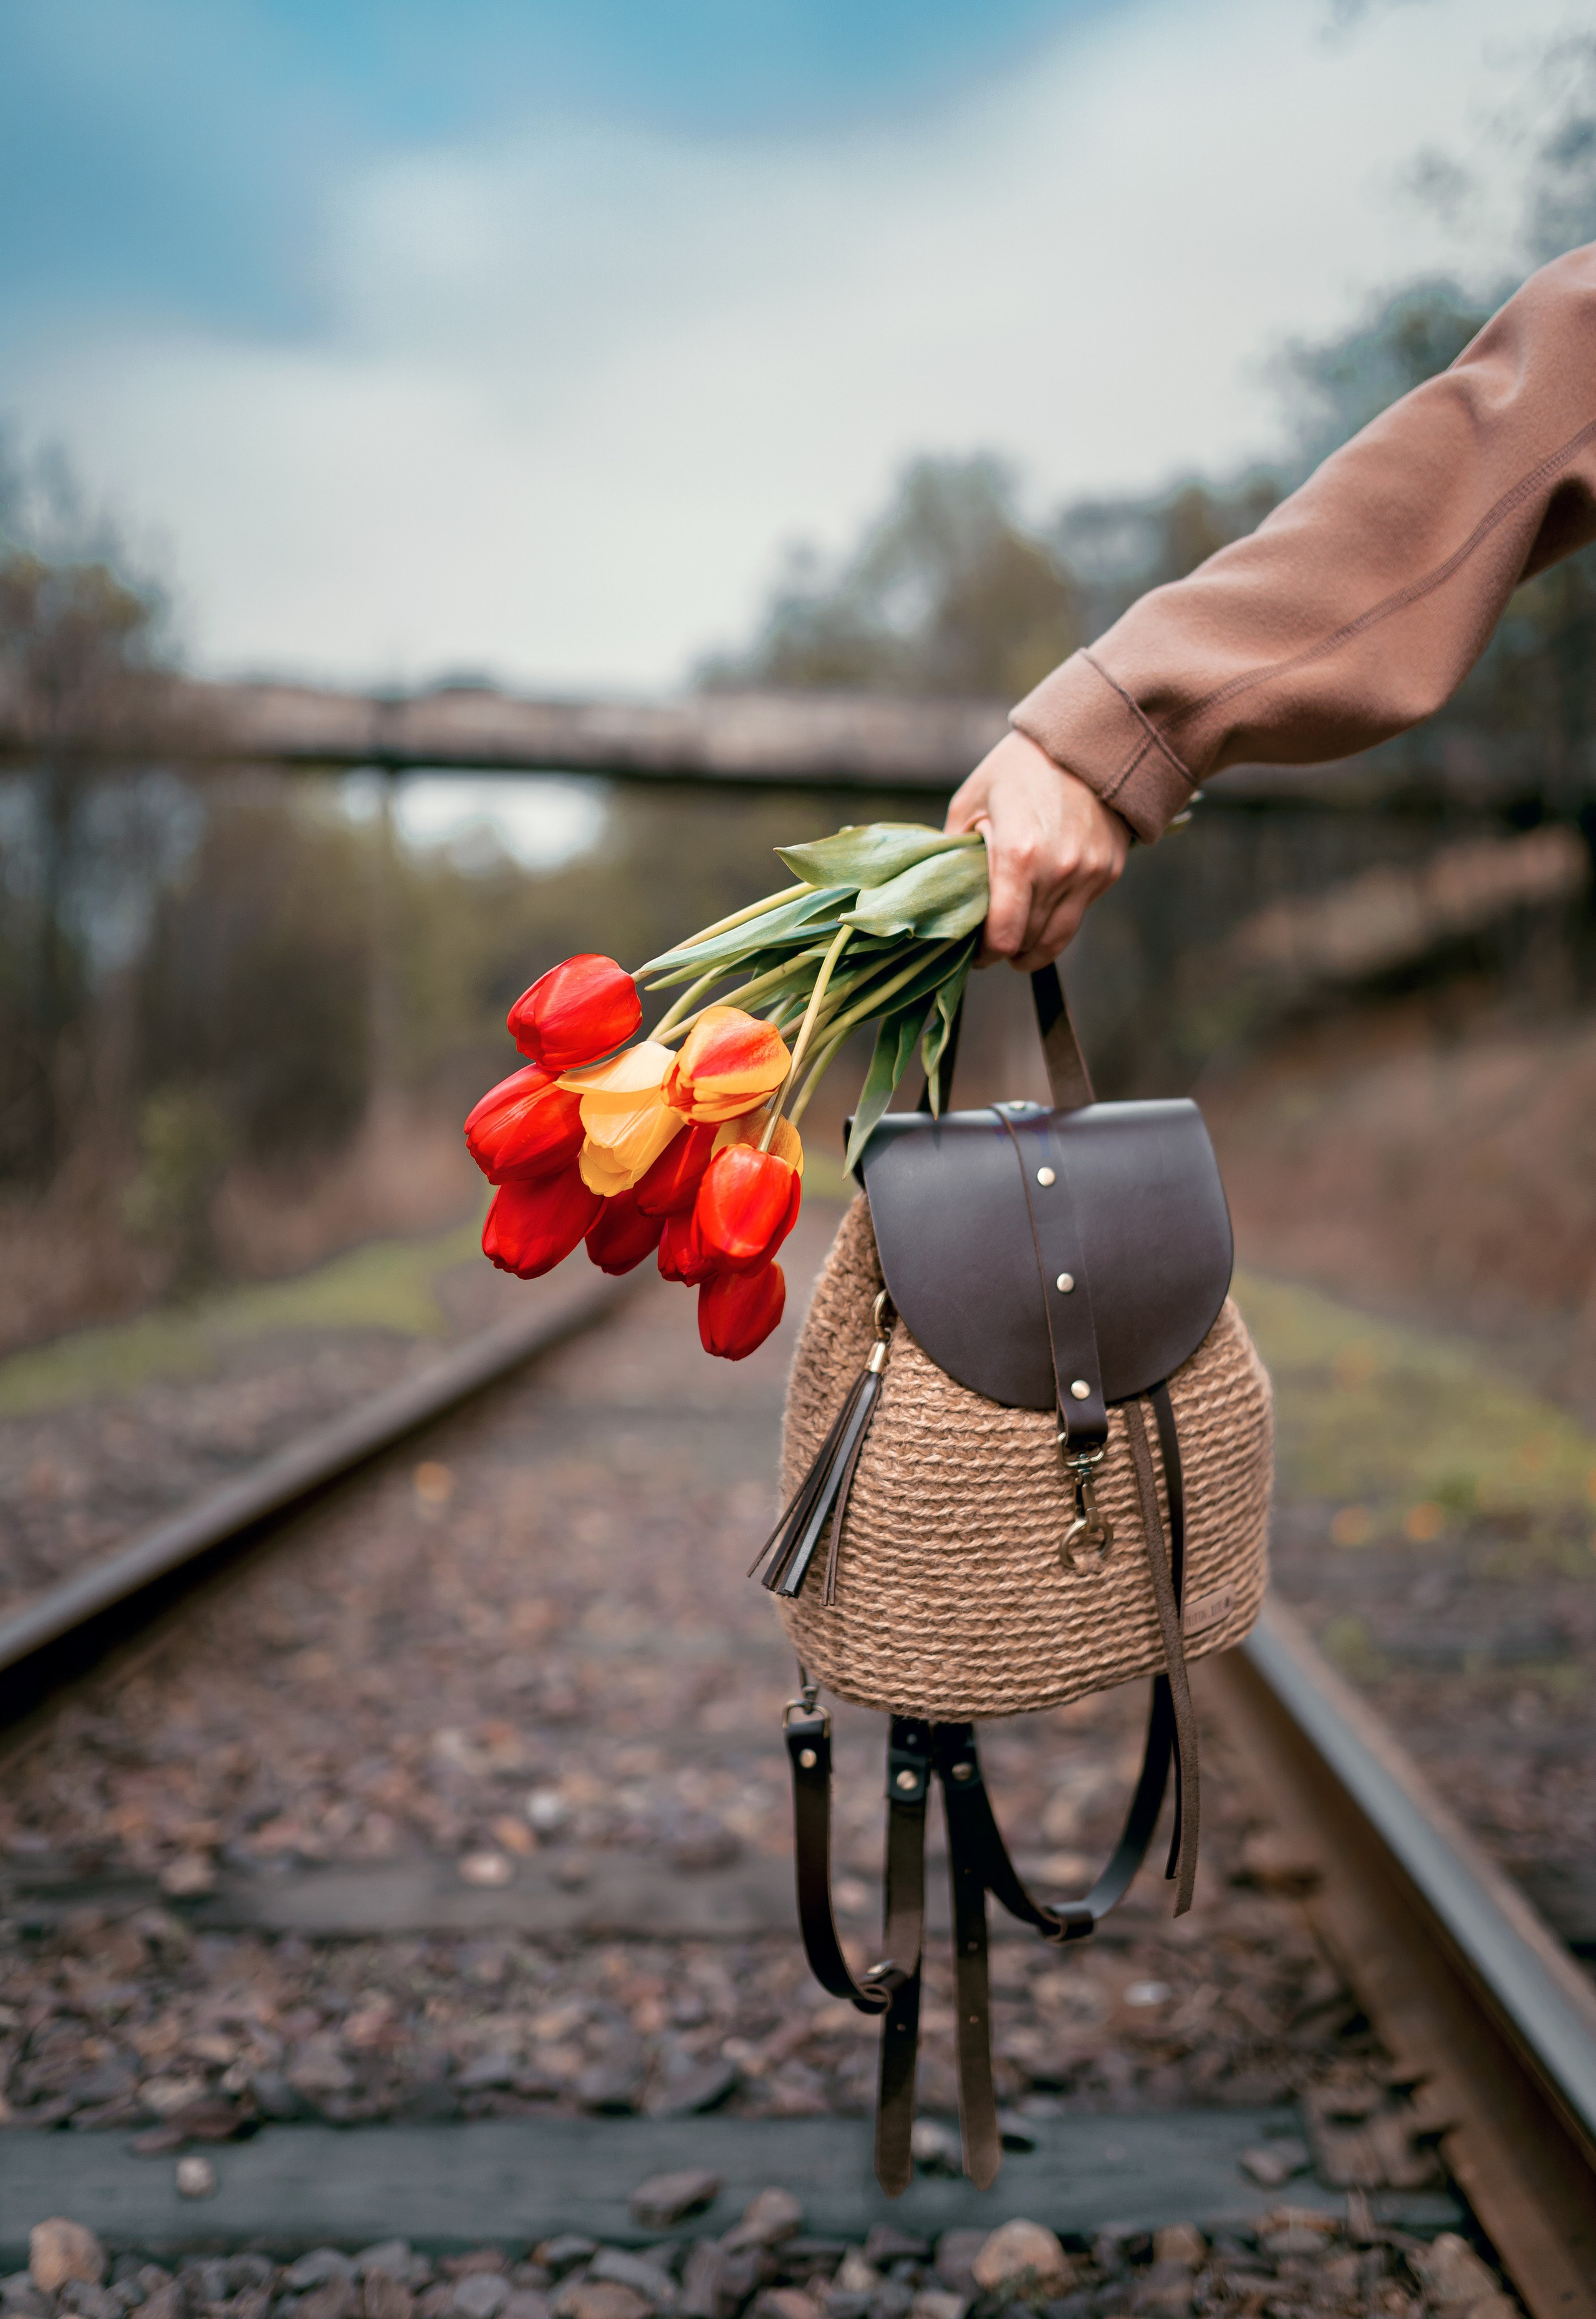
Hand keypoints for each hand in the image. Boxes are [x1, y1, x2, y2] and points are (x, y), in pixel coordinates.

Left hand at [945, 729, 1130, 968]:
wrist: (1088, 741)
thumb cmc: (1019, 768)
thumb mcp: (972, 801)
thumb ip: (956, 852)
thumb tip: (944, 892)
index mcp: (1017, 855)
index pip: (1003, 935)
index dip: (985, 954)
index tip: (975, 954)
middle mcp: (1058, 872)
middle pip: (1028, 943)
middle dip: (1006, 951)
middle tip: (990, 946)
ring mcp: (1088, 874)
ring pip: (1056, 938)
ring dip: (1032, 947)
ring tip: (1016, 944)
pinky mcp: (1108, 871)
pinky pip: (1078, 913)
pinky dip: (1057, 919)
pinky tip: (1041, 906)